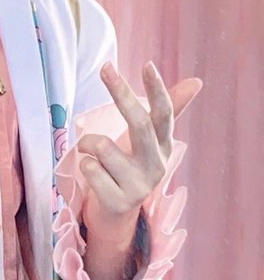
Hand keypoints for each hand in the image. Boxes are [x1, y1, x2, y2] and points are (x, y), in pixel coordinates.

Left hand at [78, 60, 202, 233]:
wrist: (115, 214)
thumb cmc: (128, 168)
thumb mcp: (148, 141)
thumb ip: (168, 111)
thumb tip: (196, 81)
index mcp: (164, 146)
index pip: (165, 114)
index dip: (157, 90)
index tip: (147, 65)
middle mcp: (156, 166)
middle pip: (140, 124)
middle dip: (121, 94)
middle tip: (106, 68)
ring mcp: (138, 186)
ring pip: (103, 146)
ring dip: (88, 144)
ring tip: (91, 153)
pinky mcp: (118, 201)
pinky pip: (89, 167)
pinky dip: (83, 164)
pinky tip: (92, 174)